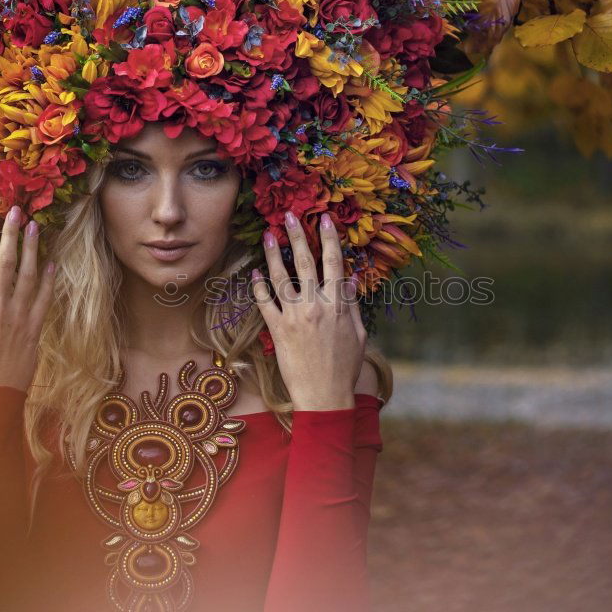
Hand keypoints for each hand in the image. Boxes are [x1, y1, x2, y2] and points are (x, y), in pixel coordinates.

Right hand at [0, 206, 55, 392]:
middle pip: (6, 263)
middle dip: (11, 234)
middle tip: (17, 211)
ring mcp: (19, 316)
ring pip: (28, 276)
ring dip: (33, 250)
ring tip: (36, 227)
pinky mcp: (35, 328)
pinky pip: (44, 299)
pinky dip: (48, 280)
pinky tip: (52, 263)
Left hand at [251, 209, 365, 410]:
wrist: (324, 395)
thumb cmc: (344, 367)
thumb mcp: (357, 334)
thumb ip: (351, 304)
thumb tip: (349, 278)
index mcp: (337, 305)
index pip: (334, 263)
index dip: (329, 239)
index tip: (324, 219)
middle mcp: (315, 305)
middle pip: (306, 262)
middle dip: (297, 236)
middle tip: (289, 215)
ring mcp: (294, 317)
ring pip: (282, 278)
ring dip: (274, 254)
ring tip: (267, 236)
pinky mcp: (277, 330)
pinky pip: (265, 304)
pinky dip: (258, 287)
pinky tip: (254, 273)